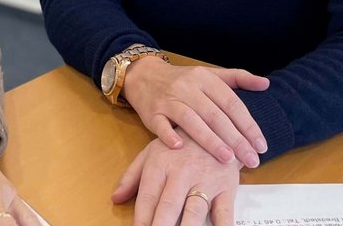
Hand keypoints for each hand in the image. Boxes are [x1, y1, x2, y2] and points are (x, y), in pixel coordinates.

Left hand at [112, 131, 240, 225]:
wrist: (216, 125)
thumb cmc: (180, 143)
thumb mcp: (151, 152)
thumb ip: (132, 176)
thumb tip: (115, 198)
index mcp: (160, 164)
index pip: (147, 197)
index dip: (141, 218)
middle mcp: (182, 173)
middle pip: (168, 205)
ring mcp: (205, 180)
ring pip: (194, 210)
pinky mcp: (227, 187)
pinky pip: (225, 212)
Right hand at [122, 59, 268, 166]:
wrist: (144, 75)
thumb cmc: (183, 80)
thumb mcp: (210, 74)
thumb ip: (239, 78)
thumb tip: (266, 83)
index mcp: (205, 78)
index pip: (231, 103)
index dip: (248, 125)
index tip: (261, 146)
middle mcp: (187, 88)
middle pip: (214, 115)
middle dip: (235, 139)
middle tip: (251, 160)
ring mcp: (168, 100)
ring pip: (190, 120)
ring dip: (209, 140)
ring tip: (227, 159)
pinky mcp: (151, 112)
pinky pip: (160, 125)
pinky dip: (169, 135)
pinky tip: (180, 147)